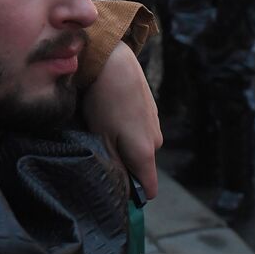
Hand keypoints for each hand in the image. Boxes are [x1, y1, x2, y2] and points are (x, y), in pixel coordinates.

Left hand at [83, 42, 161, 199]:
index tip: (113, 188)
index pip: (150, 190)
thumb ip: (115, 166)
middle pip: (141, 167)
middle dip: (123, 164)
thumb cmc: (103, 100)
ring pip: (139, 145)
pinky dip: (126, 125)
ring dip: (124, 143)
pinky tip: (110, 111)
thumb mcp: (102, 138)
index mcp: (145, 152)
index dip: (132, 194)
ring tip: (101, 126)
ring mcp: (154, 122)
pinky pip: (139, 127)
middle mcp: (156, 140)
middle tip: (98, 149)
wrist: (112, 59)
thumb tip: (124, 189)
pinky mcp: (150, 107)